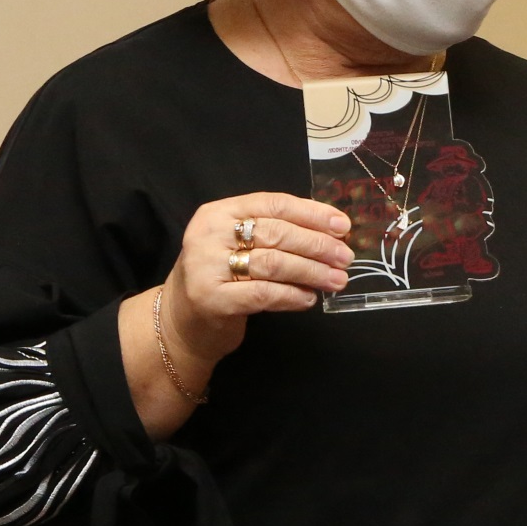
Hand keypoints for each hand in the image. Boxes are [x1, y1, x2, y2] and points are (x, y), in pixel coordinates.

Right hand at [122, 193, 351, 434]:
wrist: (181, 322)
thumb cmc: (221, 278)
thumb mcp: (240, 245)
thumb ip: (276, 233)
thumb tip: (332, 233)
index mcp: (219, 212)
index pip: (273, 204)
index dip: (312, 213)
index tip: (343, 226)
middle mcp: (209, 234)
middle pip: (276, 233)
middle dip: (317, 245)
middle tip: (345, 257)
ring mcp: (206, 266)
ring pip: (272, 263)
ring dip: (311, 271)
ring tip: (337, 280)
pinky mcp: (211, 298)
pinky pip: (263, 294)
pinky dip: (291, 295)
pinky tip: (309, 299)